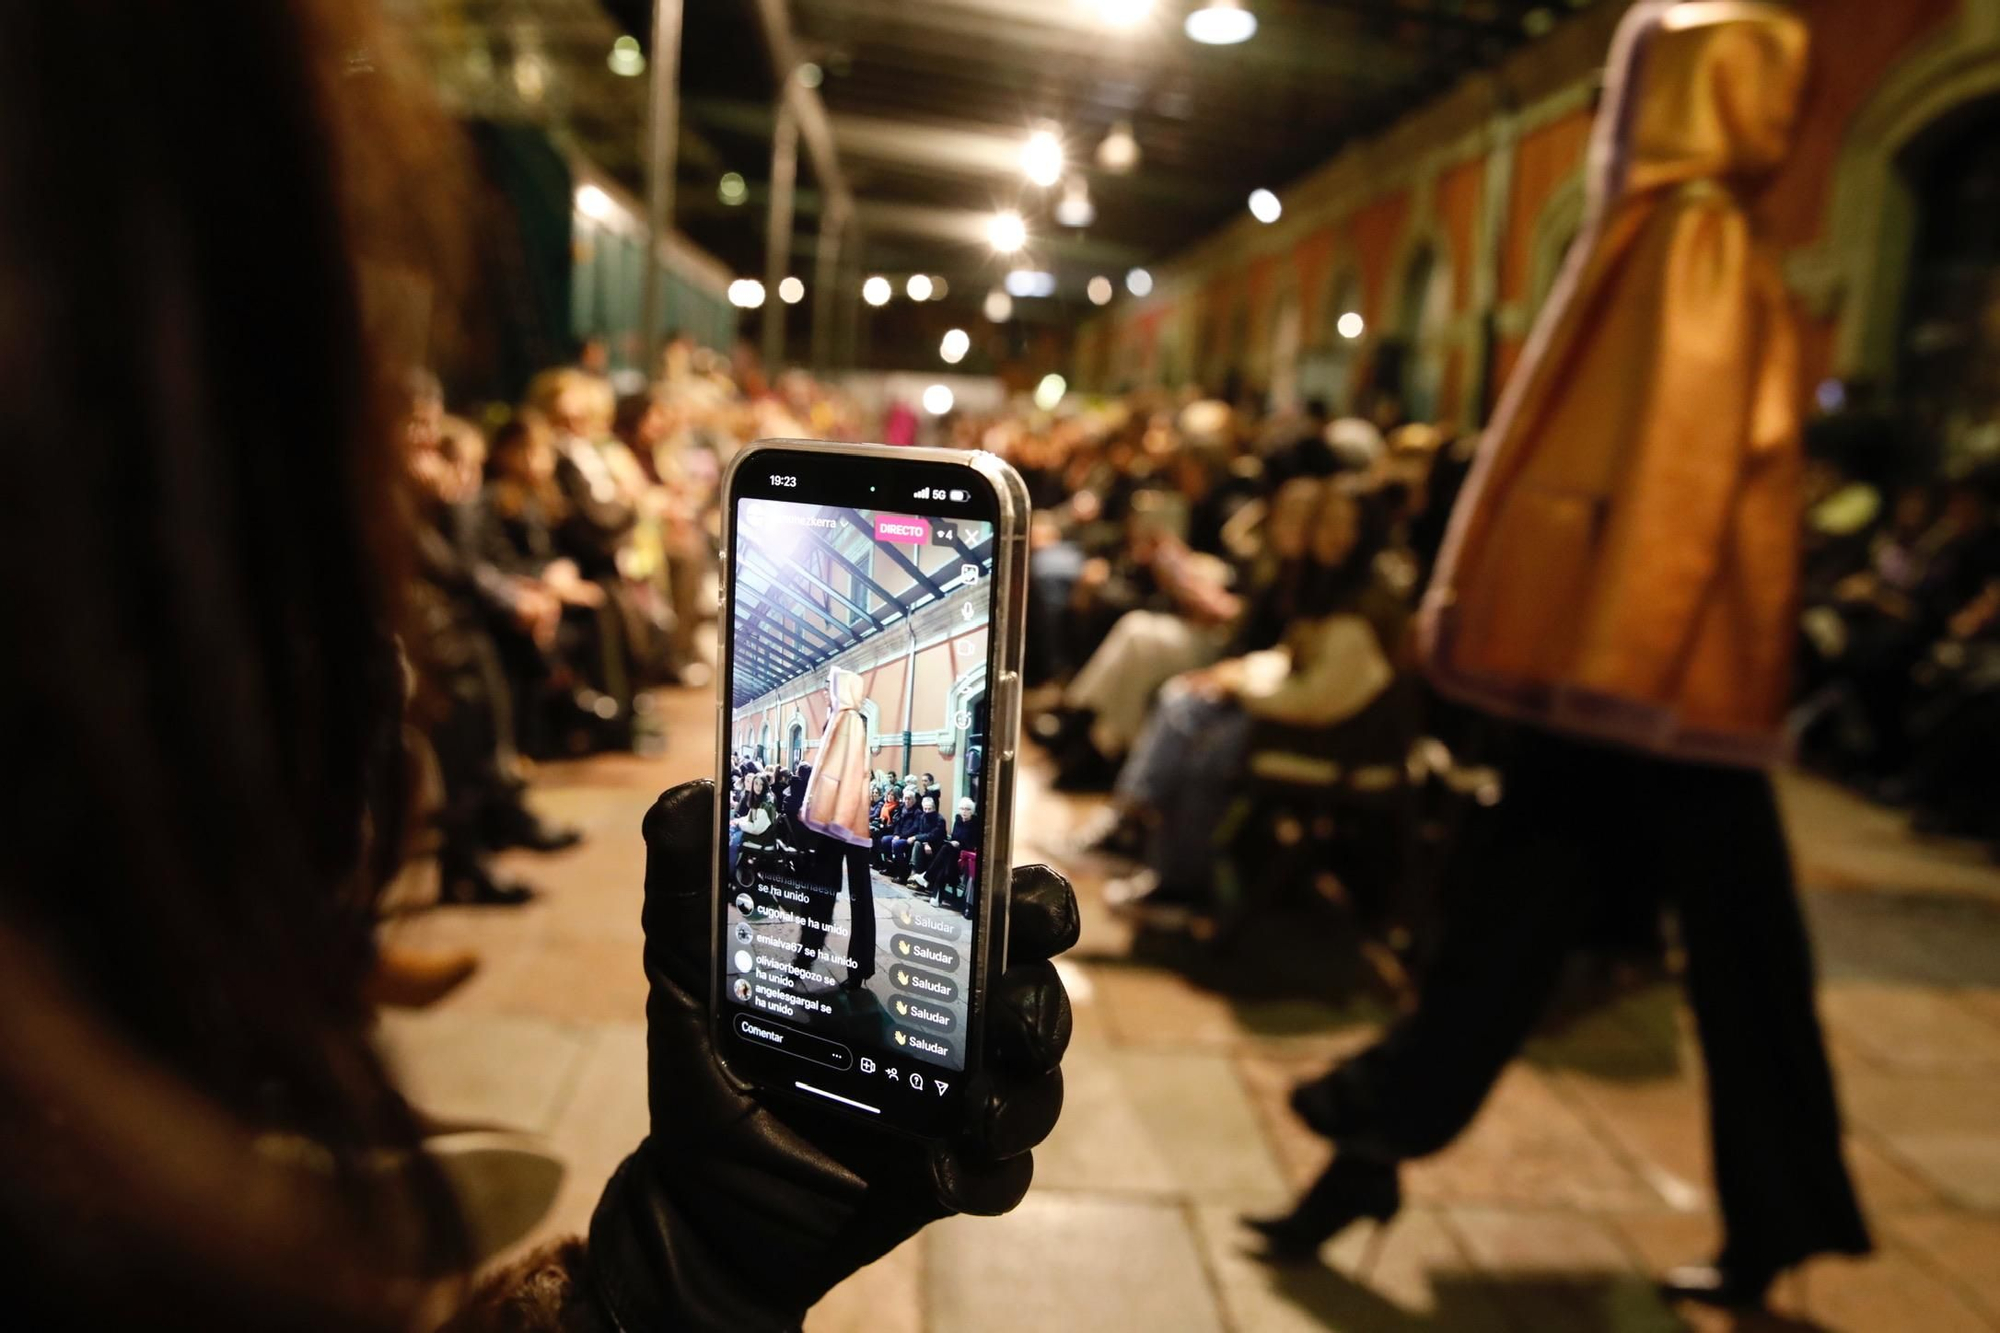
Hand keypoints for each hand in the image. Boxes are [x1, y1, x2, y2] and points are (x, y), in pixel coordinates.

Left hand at [590, 782, 1076, 1331]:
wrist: (701, 1195)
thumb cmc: (711, 1067)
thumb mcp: (691, 974)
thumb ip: (690, 889)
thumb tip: (685, 802)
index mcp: (913, 952)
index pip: (1000, 907)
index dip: (1034, 899)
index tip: (1026, 903)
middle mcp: (954, 1018)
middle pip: (1039, 990)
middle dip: (1042, 999)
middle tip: (1008, 1019)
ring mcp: (964, 1097)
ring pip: (1038, 1083)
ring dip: (1023, 1094)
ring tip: (977, 1113)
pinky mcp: (957, 1172)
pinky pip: (1005, 1173)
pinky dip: (989, 1172)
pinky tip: (947, 1172)